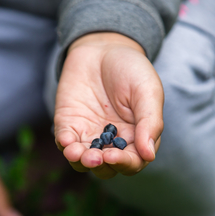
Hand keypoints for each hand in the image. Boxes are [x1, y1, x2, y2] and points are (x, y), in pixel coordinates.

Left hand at [54, 33, 163, 178]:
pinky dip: (64, 144)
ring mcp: (88, 135)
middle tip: (95, 157)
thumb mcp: (148, 91)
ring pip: (82, 161)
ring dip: (79, 162)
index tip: (115, 156)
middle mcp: (112, 142)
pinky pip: (65, 141)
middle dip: (100, 166)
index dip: (124, 163)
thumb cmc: (131, 69)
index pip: (132, 162)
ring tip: (77, 153)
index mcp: (137, 138)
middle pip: (106, 168)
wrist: (103, 47)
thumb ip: (150, 122)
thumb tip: (148, 155)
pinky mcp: (68, 125)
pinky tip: (66, 141)